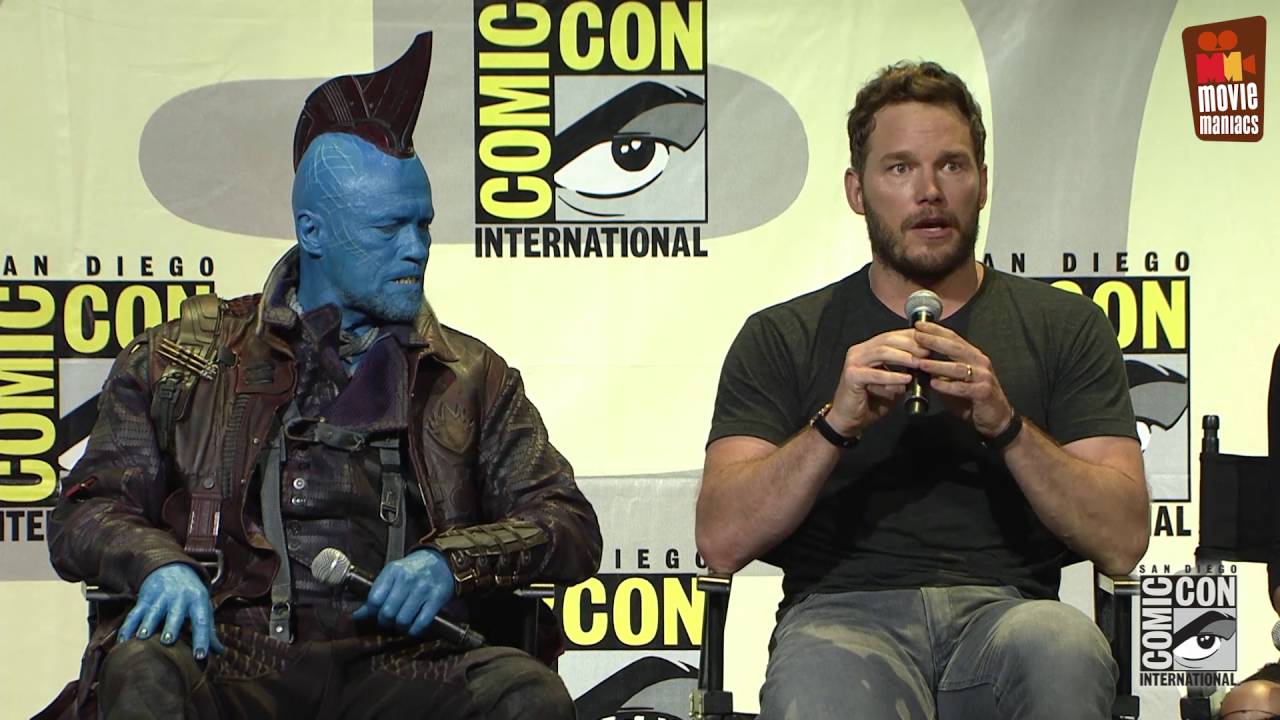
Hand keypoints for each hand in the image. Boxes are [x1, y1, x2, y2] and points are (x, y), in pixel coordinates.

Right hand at [119, 563, 224, 659]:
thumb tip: (220, 652)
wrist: (171, 568)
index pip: (202, 621)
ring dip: (147, 624)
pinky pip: (134, 613)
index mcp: (198, 601)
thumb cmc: (190, 595)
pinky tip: (123, 641)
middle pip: (175, 613)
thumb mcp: (203, 606)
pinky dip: (128, 627)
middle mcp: (180, 597)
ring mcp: (161, 597)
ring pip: (153, 611)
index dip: (202, 639)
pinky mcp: (144, 598)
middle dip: (171, 626)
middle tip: (168, 641)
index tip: (201, 655)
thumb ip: (209, 630)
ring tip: (142, 637)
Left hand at [352, 549, 455, 636]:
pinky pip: (421, 623)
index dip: (372, 612)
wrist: (440, 561)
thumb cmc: (411, 571)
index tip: (376, 614)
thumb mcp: (392, 575)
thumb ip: (375, 594)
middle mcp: (407, 579)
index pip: (374, 600)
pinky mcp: (437, 598)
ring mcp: (423, 589)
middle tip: (389, 620)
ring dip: (400, 627)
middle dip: (386, 621)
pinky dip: (414, 630)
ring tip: (401, 623)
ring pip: (403, 620)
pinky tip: (413, 627)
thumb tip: (356, 615)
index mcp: (393, 571)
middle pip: (387, 612)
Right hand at [825, 329, 923, 436]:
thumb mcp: (892, 383)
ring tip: (919, 363)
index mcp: (868, 349)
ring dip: (903, 357)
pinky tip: (906, 379)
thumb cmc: (871, 401)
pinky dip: (892, 376)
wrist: (849, 420)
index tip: (929, 341)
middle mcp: (859, 351)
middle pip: (887, 339)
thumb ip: (903, 372)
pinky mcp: (852, 376)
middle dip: (910, 344)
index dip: (911, 336)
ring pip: (881, 352)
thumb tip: (923, 364)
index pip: (892, 336)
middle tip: (927, 352)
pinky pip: (875, 374)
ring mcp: (854, 362)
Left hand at [913, 321, 1014, 436]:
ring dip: (938, 365)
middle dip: (935, 341)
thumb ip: (941, 372)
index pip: (954, 338)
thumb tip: (919, 364)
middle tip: (917, 336)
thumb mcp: (956, 381)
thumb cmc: (973, 398)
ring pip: (958, 368)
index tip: (919, 324)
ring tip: (920, 362)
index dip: (937, 330)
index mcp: (973, 356)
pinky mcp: (983, 392)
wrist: (996, 418)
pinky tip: (934, 383)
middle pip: (955, 348)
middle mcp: (979, 362)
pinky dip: (947, 385)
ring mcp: (983, 376)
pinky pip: (962, 388)